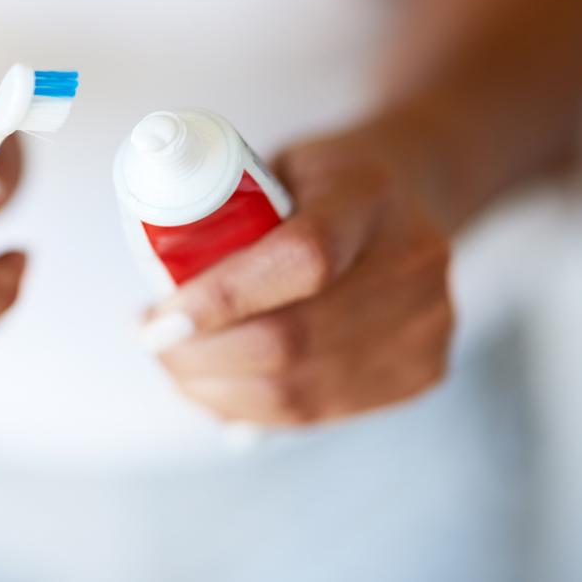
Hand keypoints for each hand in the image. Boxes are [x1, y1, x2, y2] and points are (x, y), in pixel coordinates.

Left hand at [142, 132, 453, 425]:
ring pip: (297, 393)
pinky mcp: (424, 369)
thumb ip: (224, 216)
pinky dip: (252, 410)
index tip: (156, 323)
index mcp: (368, 196)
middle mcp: (411, 261)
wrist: (412, 190)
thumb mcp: (274, 165)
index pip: (300, 260)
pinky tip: (220, 388)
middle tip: (154, 344)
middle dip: (199, 359)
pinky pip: (317, 415)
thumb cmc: (322, 180)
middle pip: (291, 342)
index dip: (219, 301)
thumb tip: (159, 296)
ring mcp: (427, 323)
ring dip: (215, 392)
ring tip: (178, 366)